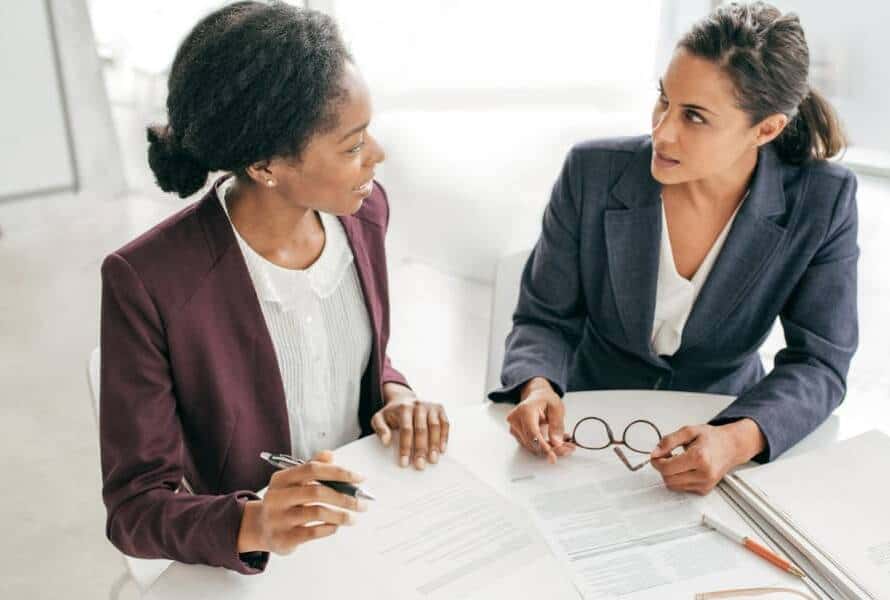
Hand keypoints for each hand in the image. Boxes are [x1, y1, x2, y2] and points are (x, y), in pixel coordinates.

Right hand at [238, 450, 364, 554]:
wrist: (259, 527)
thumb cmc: (284, 501)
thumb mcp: (293, 482)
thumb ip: (312, 467)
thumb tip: (330, 454)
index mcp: (281, 478)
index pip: (312, 469)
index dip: (338, 472)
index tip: (359, 478)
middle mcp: (277, 497)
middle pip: (317, 492)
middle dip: (344, 497)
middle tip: (361, 503)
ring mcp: (278, 518)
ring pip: (317, 513)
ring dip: (341, 515)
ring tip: (352, 518)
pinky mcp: (283, 538)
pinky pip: (313, 532)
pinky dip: (329, 528)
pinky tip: (335, 526)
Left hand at [371, 383, 448, 469]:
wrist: (403, 399)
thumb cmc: (392, 414)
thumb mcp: (379, 418)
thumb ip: (380, 429)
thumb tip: (386, 441)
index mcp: (403, 407)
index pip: (406, 429)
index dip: (405, 447)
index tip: (404, 462)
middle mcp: (418, 405)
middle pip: (421, 429)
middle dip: (421, 449)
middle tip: (420, 465)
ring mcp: (430, 406)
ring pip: (435, 427)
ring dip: (434, 445)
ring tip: (432, 460)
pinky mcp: (439, 408)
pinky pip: (445, 423)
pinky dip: (444, 437)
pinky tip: (442, 449)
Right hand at [505, 377, 574, 463]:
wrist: (536, 396)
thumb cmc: (545, 399)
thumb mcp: (557, 407)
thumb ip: (557, 425)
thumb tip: (557, 442)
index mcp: (525, 410)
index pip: (532, 433)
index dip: (543, 446)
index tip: (553, 457)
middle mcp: (516, 420)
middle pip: (533, 443)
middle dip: (552, 449)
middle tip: (569, 448)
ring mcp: (514, 428)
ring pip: (532, 447)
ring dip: (549, 449)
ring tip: (565, 444)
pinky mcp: (516, 435)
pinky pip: (531, 446)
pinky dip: (544, 446)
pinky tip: (554, 442)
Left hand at [650, 419, 765, 494]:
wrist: (731, 447)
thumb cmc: (712, 438)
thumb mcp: (688, 431)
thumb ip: (669, 441)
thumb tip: (656, 453)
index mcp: (699, 457)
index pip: (666, 468)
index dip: (656, 461)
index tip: (656, 455)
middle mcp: (704, 473)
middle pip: (668, 479)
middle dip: (662, 468)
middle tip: (667, 456)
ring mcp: (705, 484)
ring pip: (673, 486)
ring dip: (670, 474)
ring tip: (677, 461)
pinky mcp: (705, 490)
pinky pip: (682, 488)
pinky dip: (679, 479)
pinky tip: (685, 468)